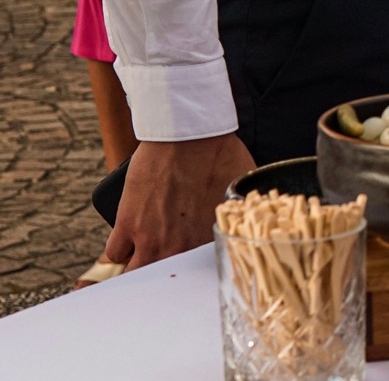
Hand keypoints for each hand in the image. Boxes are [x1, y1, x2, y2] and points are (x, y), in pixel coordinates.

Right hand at [106, 134, 254, 270]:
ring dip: (136, 269)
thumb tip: (245, 217)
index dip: (191, 275)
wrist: (189, 137)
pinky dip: (119, 252)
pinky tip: (124, 248)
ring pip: (134, 274)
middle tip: (159, 274)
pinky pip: (114, 254)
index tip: (188, 273)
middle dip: (161, 280)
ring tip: (137, 265)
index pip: (198, 275)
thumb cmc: (221, 156)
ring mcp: (150, 238)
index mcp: (208, 242)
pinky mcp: (127, 223)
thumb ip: (236, 214)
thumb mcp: (238, 192)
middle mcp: (180, 247)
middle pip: (163, 281)